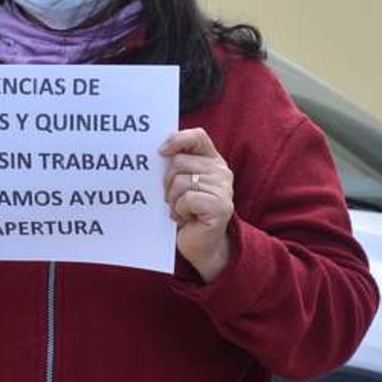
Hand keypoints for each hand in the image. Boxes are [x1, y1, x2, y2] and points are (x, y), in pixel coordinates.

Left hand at [160, 128, 234, 281]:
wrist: (200, 244)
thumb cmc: (185, 211)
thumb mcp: (179, 183)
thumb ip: (175, 164)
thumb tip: (157, 150)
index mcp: (212, 161)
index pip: (198, 136)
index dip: (177, 139)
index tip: (160, 152)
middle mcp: (221, 172)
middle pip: (180, 162)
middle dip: (167, 182)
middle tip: (172, 198)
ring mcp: (224, 189)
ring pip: (181, 182)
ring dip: (172, 199)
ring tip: (180, 210)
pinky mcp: (220, 207)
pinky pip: (187, 199)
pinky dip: (179, 210)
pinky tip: (185, 218)